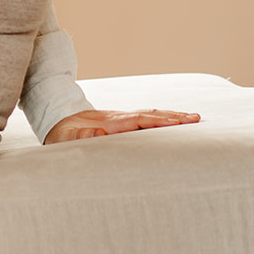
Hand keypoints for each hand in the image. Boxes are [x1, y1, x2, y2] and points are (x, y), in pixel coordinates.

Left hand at [43, 108, 200, 143]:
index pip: (136, 121)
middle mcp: (117, 118)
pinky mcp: (122, 122)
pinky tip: (176, 122)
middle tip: (196, 119)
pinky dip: (163, 119)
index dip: (156, 122)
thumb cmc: (61, 136)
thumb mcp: (63, 139)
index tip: (177, 123)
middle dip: (172, 117)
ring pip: (149, 114)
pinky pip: (146, 119)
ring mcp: (121, 118)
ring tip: (194, 118)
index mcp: (107, 124)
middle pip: (149, 114)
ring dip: (171, 116)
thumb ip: (78, 137)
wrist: (57, 121)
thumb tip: (98, 134)